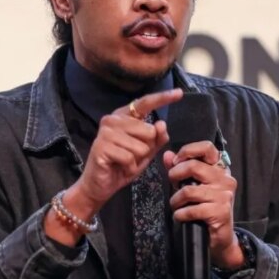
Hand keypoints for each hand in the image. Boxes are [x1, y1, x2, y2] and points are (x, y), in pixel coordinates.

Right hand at [44, 88, 183, 246]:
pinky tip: (120, 168)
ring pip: (140, 146)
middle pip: (148, 131)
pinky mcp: (101, 147)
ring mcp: (105, 132)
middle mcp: (112, 120)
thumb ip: (156, 139)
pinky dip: (130, 167)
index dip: (162, 98)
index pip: (145, 103)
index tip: (179, 93)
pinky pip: (130, 158)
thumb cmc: (122, 166)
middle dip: (146, 149)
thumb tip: (161, 124)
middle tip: (131, 156)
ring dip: (137, 160)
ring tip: (124, 162)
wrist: (99, 186)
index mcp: (123, 117)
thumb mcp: (145, 152)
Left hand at [164, 141, 244, 269]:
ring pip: (189, 190)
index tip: (175, 161)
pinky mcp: (220, 212)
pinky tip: (180, 217)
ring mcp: (224, 195)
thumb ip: (180, 168)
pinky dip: (180, 214)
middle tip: (172, 185)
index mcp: (220, 168)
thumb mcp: (193, 185)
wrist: (220, 237)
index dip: (187, 151)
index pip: (207, 148)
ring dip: (175, 200)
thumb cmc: (206, 208)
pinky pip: (191, 209)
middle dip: (175, 175)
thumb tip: (166, 155)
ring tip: (176, 205)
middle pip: (193, 166)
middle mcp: (225, 178)